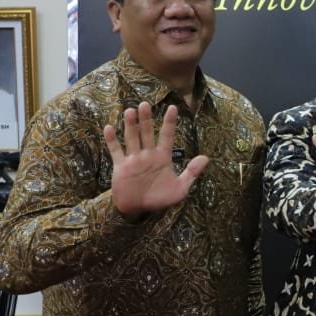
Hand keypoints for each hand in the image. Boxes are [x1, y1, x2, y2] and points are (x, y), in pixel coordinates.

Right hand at [103, 101, 207, 219]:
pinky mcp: (121, 166)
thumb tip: (206, 158)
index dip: (170, 122)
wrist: (139, 210)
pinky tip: (109, 127)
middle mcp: (148, 154)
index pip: (167, 135)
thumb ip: (192, 172)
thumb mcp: (181, 188)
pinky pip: (116, 151)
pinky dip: (112, 140)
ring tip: (130, 110)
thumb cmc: (160, 198)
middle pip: (147, 133)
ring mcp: (134, 159)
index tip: (173, 107)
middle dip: (146, 119)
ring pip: (132, 138)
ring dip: (130, 125)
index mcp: (163, 157)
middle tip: (145, 104)